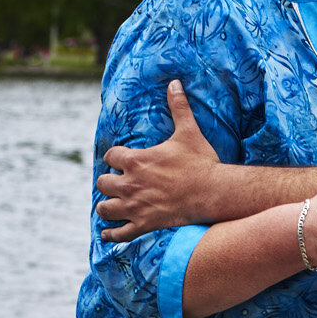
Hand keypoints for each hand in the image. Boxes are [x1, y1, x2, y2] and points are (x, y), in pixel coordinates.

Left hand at [98, 83, 228, 241]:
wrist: (214, 192)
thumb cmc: (201, 163)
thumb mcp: (188, 132)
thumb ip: (178, 107)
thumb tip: (175, 82)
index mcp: (137, 160)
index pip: (110, 156)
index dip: (114, 158)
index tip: (120, 161)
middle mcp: (131, 184)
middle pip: (103, 182)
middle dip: (108, 182)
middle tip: (118, 183)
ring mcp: (136, 206)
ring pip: (105, 208)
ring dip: (106, 206)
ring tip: (111, 205)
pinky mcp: (145, 224)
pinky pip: (119, 234)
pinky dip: (111, 234)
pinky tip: (108, 233)